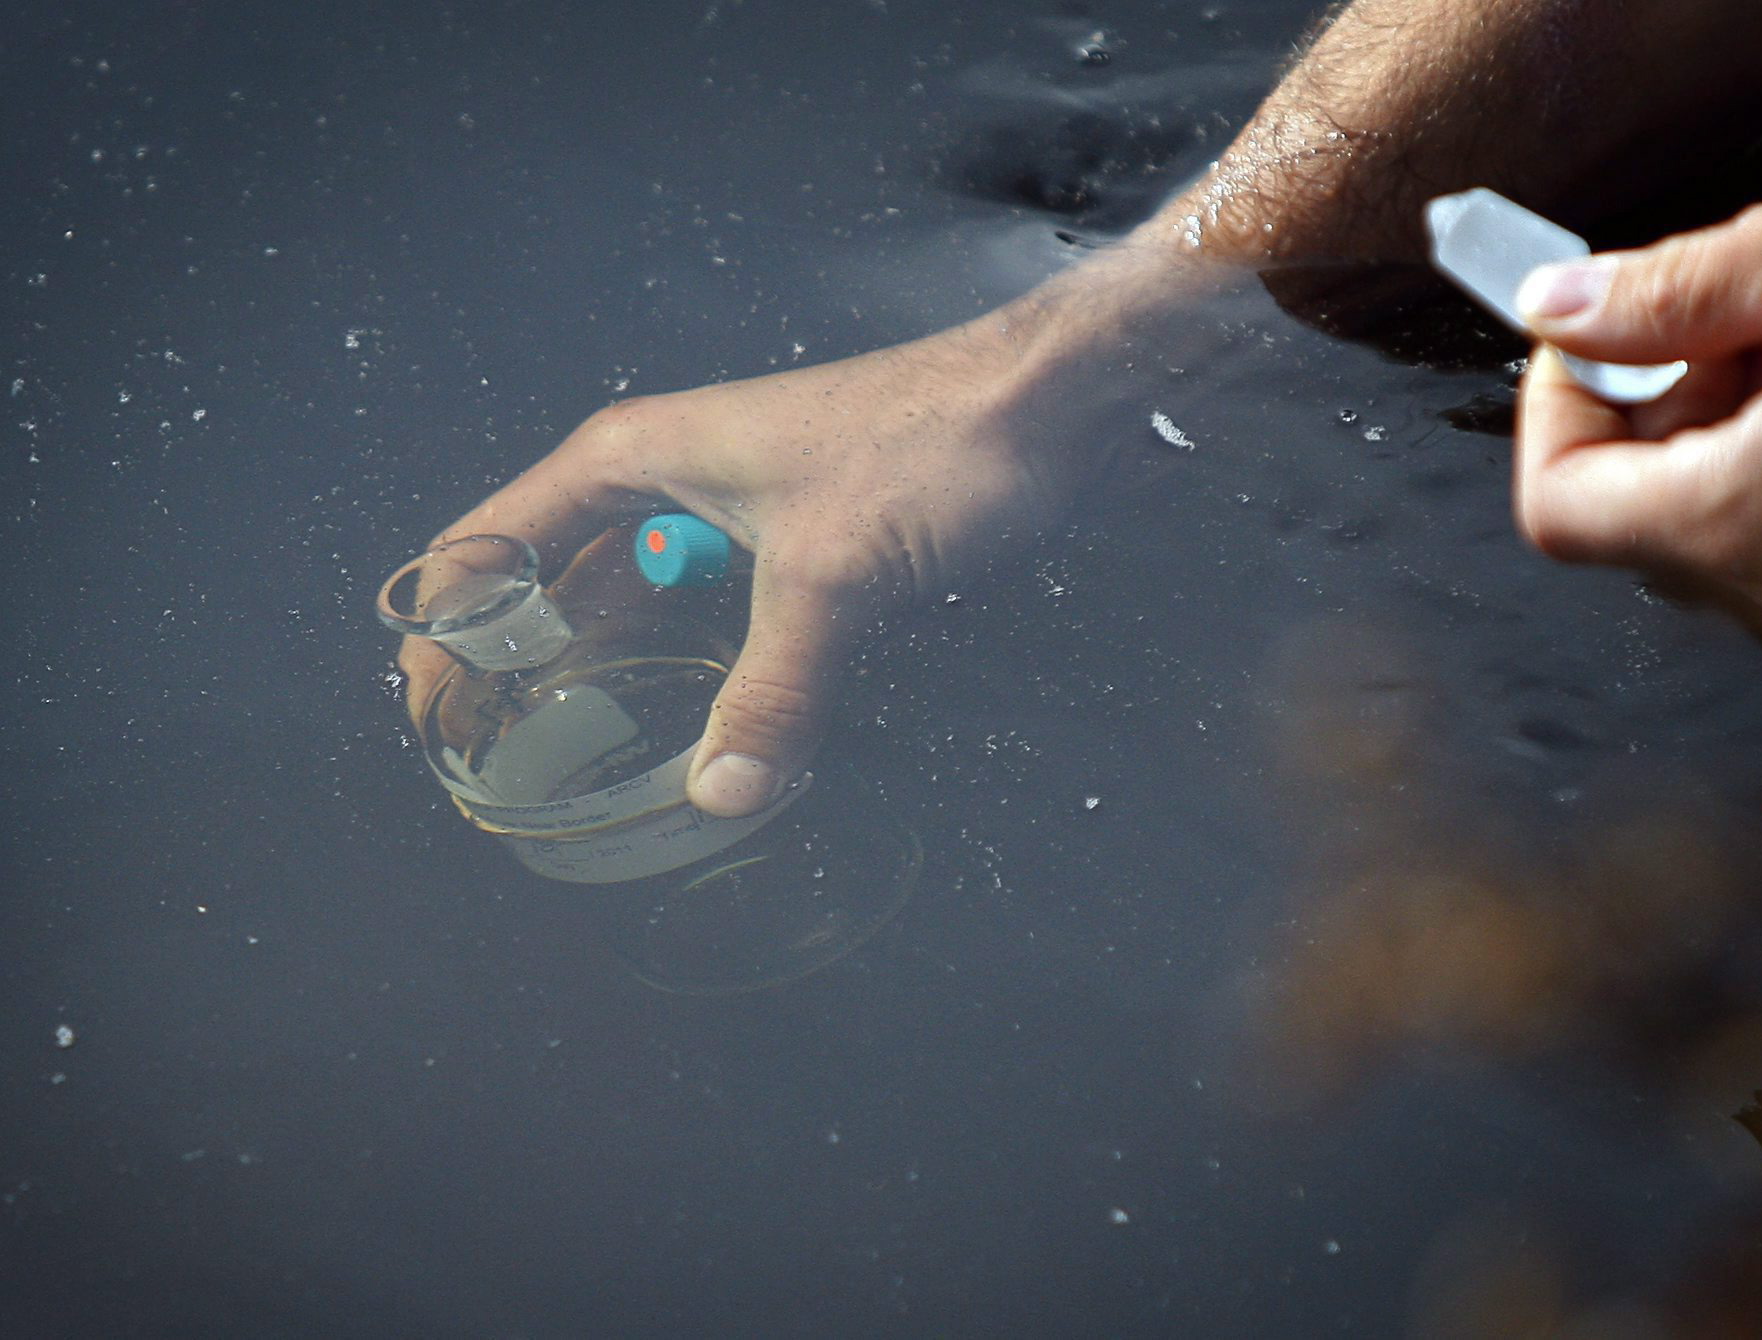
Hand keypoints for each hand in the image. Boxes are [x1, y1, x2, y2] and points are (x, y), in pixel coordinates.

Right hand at [396, 304, 1128, 816]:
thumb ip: (773, 692)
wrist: (1058, 402)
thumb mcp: (834, 575)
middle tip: (505, 767)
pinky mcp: (809, 542)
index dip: (450, 627)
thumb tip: (721, 798)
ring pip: (648, 603)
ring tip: (587, 767)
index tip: (433, 719)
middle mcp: (675, 481)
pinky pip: (726, 617)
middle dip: (529, 667)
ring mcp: (744, 512)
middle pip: (562, 579)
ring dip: (621, 675)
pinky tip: (709, 732)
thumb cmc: (934, 446)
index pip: (495, 543)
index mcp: (637, 459)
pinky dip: (708, 672)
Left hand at [1512, 151, 1761, 652]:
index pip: (1560, 509)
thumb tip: (1553, 313)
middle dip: (1657, 407)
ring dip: (1733, 431)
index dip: (1555, 412)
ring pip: (1725, 532)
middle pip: (1641, 521)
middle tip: (1732, 307)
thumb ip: (1670, 288)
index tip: (1599, 332)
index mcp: (1748, 522)